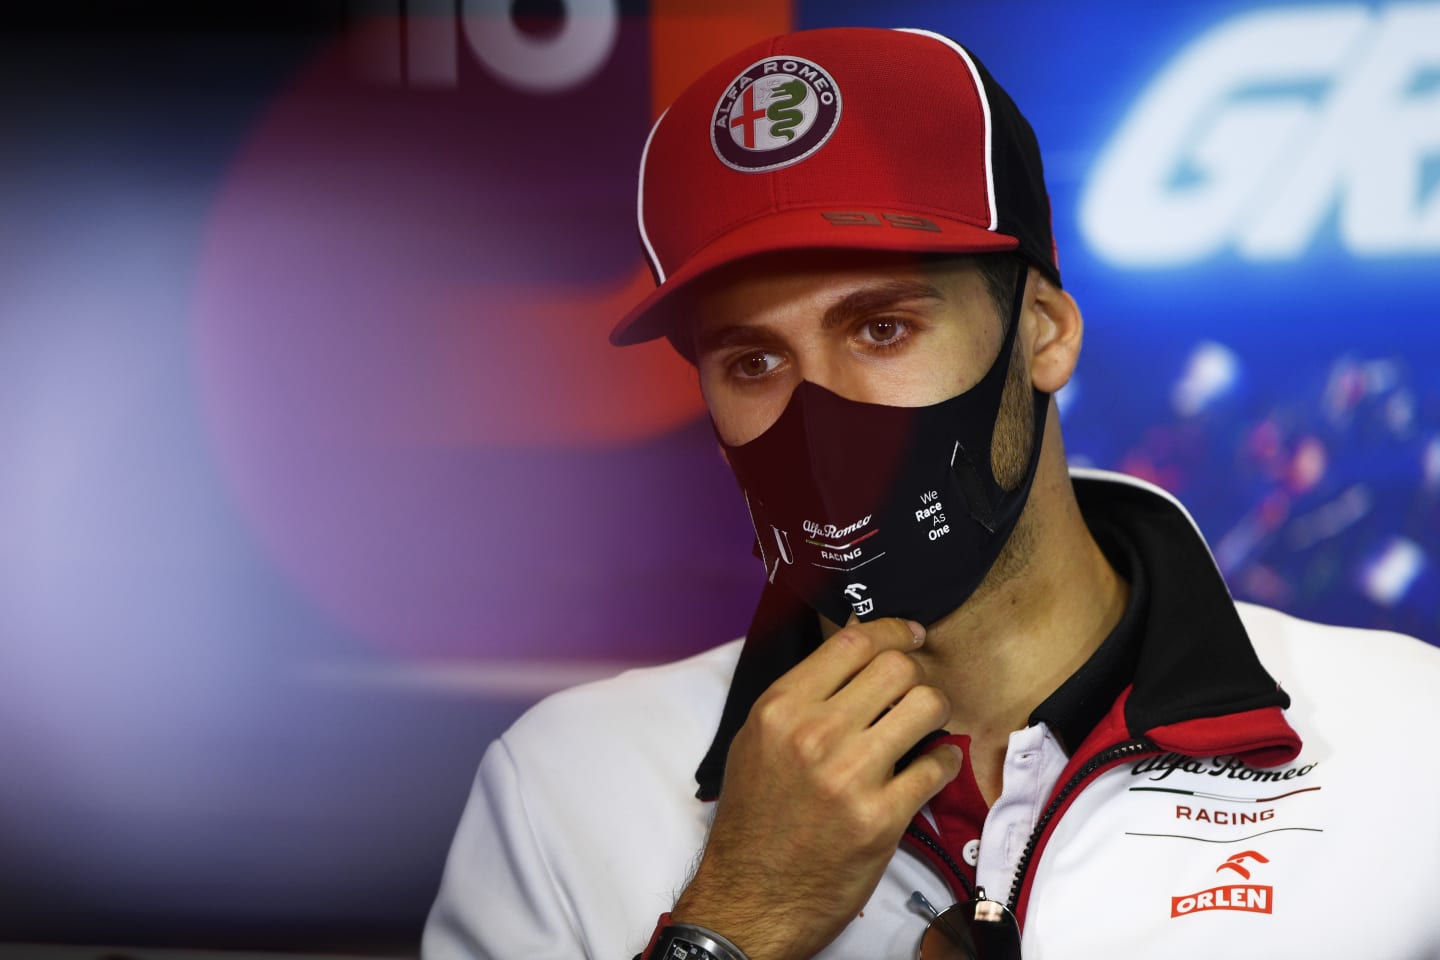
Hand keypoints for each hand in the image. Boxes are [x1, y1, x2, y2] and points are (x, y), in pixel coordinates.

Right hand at [671, 617, 961, 959]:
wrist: (751, 897)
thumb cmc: (755, 818)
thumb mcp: (757, 741)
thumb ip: (801, 696)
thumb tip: (854, 651)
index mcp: (780, 708)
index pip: (853, 644)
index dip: (891, 631)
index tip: (910, 635)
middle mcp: (814, 734)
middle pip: (896, 668)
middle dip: (917, 673)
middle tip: (917, 690)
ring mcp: (850, 776)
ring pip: (926, 706)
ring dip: (936, 711)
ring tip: (928, 726)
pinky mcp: (881, 818)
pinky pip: (937, 764)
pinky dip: (943, 760)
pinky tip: (930, 766)